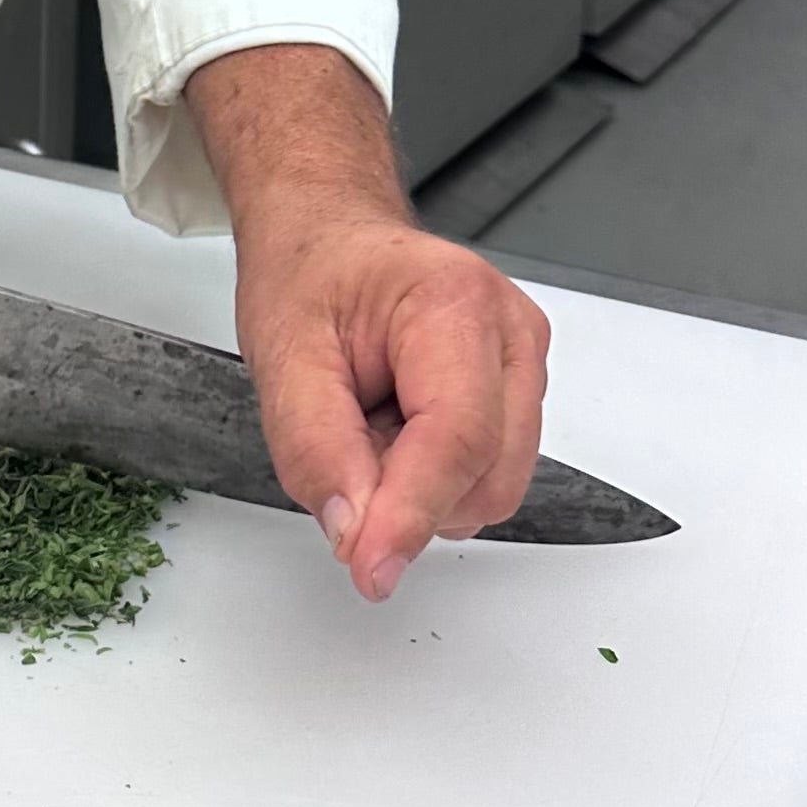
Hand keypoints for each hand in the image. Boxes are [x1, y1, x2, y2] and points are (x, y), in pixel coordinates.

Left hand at [186, 45, 549, 600]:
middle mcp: (511, 330)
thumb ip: (314, 449)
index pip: (456, 437)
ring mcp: (526, 363)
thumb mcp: (280, 356)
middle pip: (487, 475)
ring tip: (371, 422)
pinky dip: (434, 474)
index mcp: (454, 302)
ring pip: (493, 487)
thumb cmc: (309, 276)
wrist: (329, 238)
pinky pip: (489, 475)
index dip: (412, 514)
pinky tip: (398, 428)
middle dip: (407, 492)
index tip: (370, 568)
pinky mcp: (523, 392)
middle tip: (345, 435)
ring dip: (420, 485)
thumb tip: (355, 531)